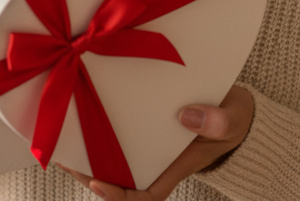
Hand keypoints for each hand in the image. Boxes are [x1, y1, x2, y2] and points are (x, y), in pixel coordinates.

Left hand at [60, 84, 253, 200]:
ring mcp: (150, 144)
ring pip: (114, 159)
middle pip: (119, 179)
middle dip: (88, 173)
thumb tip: (186, 116)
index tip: (96, 183)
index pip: (145, 195)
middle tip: (63, 157)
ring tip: (62, 140)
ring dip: (88, 153)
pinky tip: (81, 115)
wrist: (237, 106)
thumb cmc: (236, 118)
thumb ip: (218, 122)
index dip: (118, 197)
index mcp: (176, 166)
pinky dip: (99, 129)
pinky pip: (119, 133)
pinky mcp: (145, 124)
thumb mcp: (233, 119)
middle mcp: (158, 159)